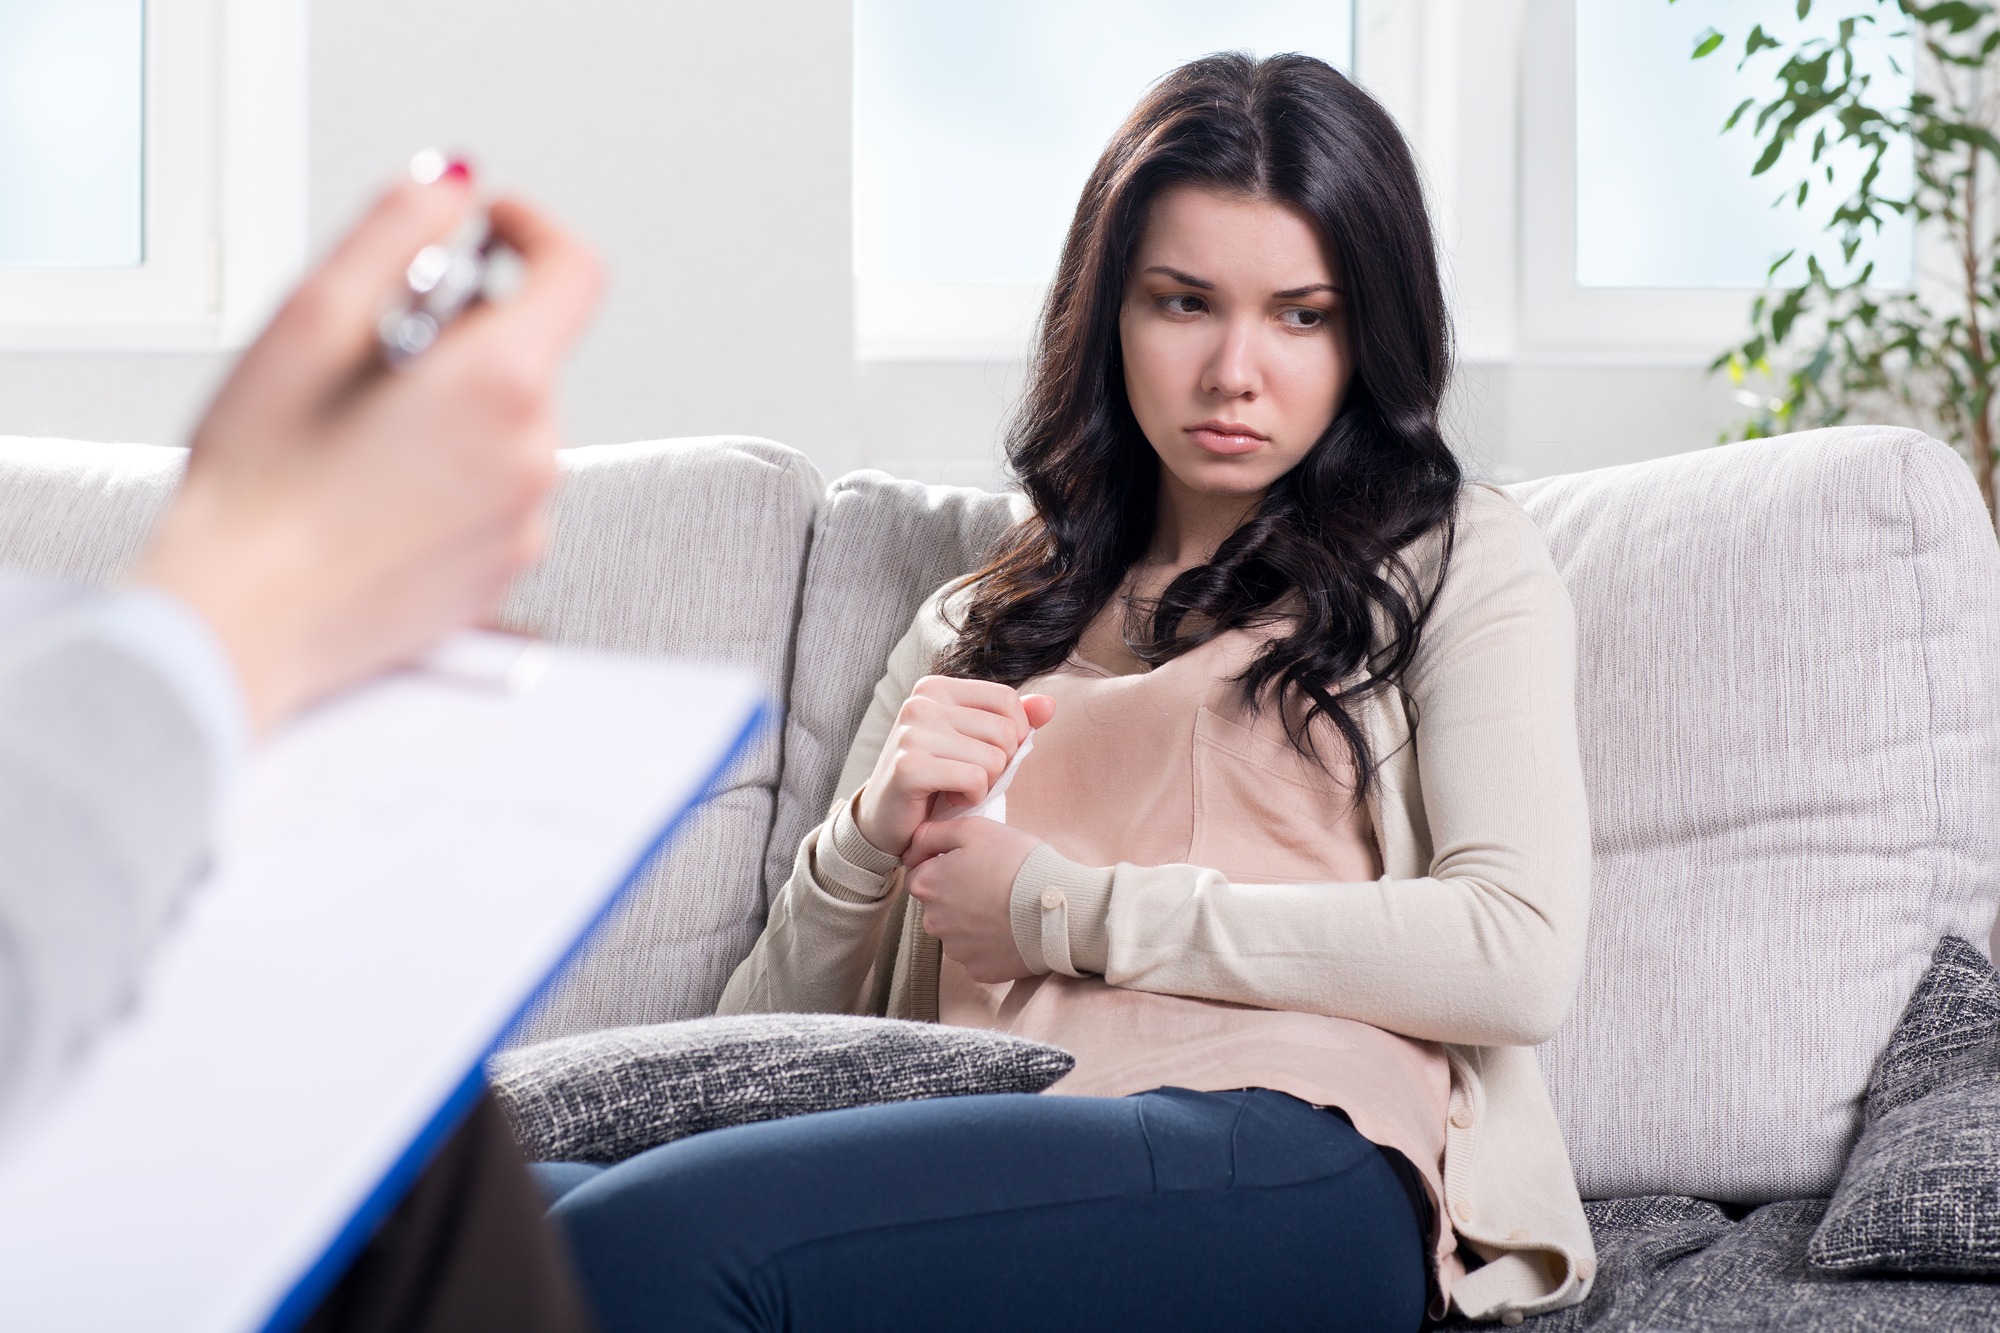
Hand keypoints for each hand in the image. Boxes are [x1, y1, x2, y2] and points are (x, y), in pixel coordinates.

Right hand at [133, 163, 601, 732]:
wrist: (244, 622)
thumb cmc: (261, 489)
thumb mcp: (308, 322)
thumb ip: (393, 234)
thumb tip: (452, 188)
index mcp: (502, 385)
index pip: (575, 270)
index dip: (530, 230)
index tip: (486, 226)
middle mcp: (536, 455)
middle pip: (528, 352)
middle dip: (459, 335)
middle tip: (369, 356)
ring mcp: (528, 520)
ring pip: (510, 422)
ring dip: (452, 406)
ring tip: (361, 437)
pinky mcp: (507, 568)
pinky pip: (498, 487)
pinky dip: (453, 470)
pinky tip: (377, 491)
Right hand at [852, 676, 1054, 856]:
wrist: (886, 819)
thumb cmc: (936, 778)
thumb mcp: (975, 743)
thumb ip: (1011, 721)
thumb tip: (1050, 705)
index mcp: (936, 688)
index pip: (1007, 699)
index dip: (1014, 735)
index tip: (989, 755)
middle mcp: (920, 702)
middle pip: (1004, 731)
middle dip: (999, 765)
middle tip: (968, 778)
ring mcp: (912, 732)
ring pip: (993, 758)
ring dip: (985, 785)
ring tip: (956, 788)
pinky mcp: (909, 767)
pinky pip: (974, 780)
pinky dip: (971, 798)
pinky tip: (949, 800)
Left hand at [903, 816, 1042, 982]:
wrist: (1057, 908)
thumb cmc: (1017, 863)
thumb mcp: (974, 830)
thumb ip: (933, 833)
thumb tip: (912, 845)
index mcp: (927, 884)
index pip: (921, 874)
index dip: (946, 866)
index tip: (972, 865)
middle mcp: (933, 921)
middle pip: (938, 906)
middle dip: (958, 896)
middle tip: (993, 885)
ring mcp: (955, 950)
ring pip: (957, 932)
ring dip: (973, 922)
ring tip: (1006, 908)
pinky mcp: (978, 970)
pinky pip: (978, 955)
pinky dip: (991, 945)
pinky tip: (1011, 931)